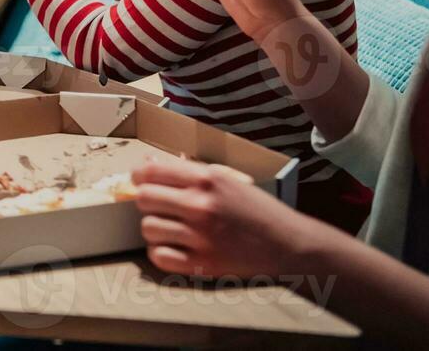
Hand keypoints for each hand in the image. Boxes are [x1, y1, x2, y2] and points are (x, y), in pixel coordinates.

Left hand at [132, 155, 312, 279]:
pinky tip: (174, 248)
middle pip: (144, 198)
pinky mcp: (203, 264)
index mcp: (207, 179)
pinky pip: (159, 256)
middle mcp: (200, 205)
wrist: (288, 245)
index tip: (142, 181)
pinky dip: (161, 253)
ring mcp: (200, 236)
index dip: (140, 176)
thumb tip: (148, 164)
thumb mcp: (228, 180)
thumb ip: (189, 173)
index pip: (151, 172)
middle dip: (147, 201)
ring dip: (155, 227)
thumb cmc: (257, 209)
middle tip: (159, 206)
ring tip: (169, 228)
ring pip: (148, 227)